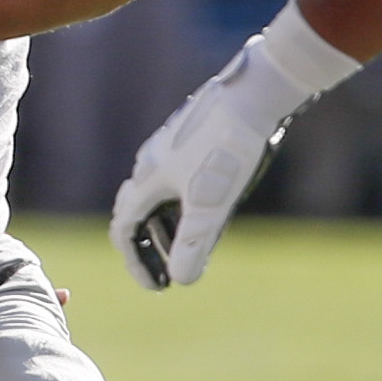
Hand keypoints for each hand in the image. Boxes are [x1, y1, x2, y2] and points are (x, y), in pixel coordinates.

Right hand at [112, 9, 359, 289]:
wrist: (256, 93)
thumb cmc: (229, 148)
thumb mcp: (212, 205)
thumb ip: (193, 243)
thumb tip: (182, 281)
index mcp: (148, 178)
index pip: (125, 229)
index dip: (137, 262)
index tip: (158, 286)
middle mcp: (152, 161)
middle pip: (137, 213)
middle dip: (149, 248)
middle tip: (167, 274)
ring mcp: (172, 147)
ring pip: (159, 196)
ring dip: (168, 228)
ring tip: (189, 248)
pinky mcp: (194, 138)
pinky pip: (177, 179)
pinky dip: (184, 205)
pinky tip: (211, 210)